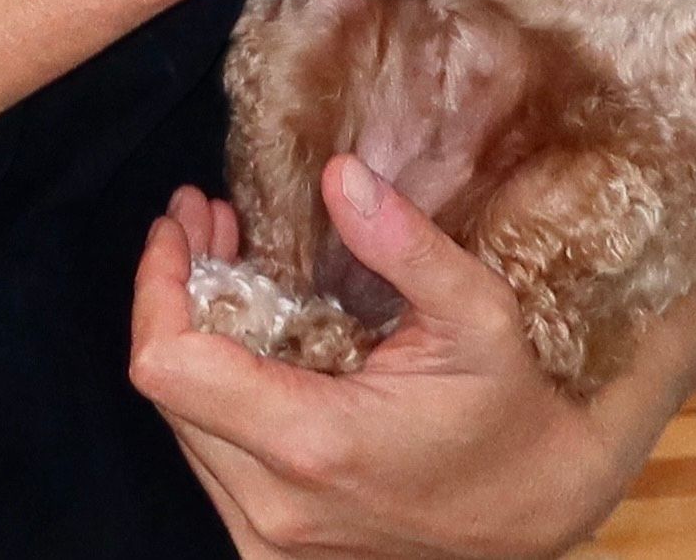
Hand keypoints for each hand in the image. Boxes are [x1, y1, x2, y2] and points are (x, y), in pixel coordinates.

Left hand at [128, 160, 648, 556]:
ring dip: (192, 337)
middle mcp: (277, 504)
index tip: (179, 225)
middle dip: (175, 293)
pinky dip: (216, 391)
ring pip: (184, 424)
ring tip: (225, 259)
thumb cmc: (514, 413)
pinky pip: (214, 459)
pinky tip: (247, 335)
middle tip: (208, 222)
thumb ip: (406, 246)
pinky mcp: (278, 548)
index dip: (155, 286)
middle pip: (168, 389)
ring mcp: (274, 538)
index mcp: (313, 445)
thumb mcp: (479, 317)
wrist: (541, 510)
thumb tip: (340, 174)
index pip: (168, 367)